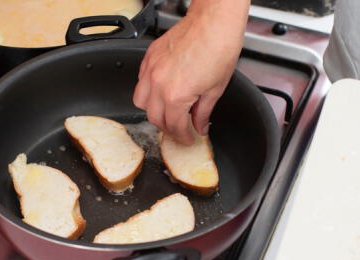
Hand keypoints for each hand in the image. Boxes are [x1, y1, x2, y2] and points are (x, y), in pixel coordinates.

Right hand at [133, 0, 248, 144]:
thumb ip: (203, 112)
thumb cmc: (219, 47)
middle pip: (154, 118)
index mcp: (176, 95)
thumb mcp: (216, 88)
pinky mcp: (149, 57)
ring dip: (152, 110)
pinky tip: (161, 90)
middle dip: (167, 128)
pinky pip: (141, 81)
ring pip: (140, 101)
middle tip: (178, 128)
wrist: (213, 21)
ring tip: (166, 111)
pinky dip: (148, 90)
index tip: (187, 139)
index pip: (174, 126)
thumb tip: (199, 125)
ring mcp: (151, 69)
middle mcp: (159, 84)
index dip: (182, 137)